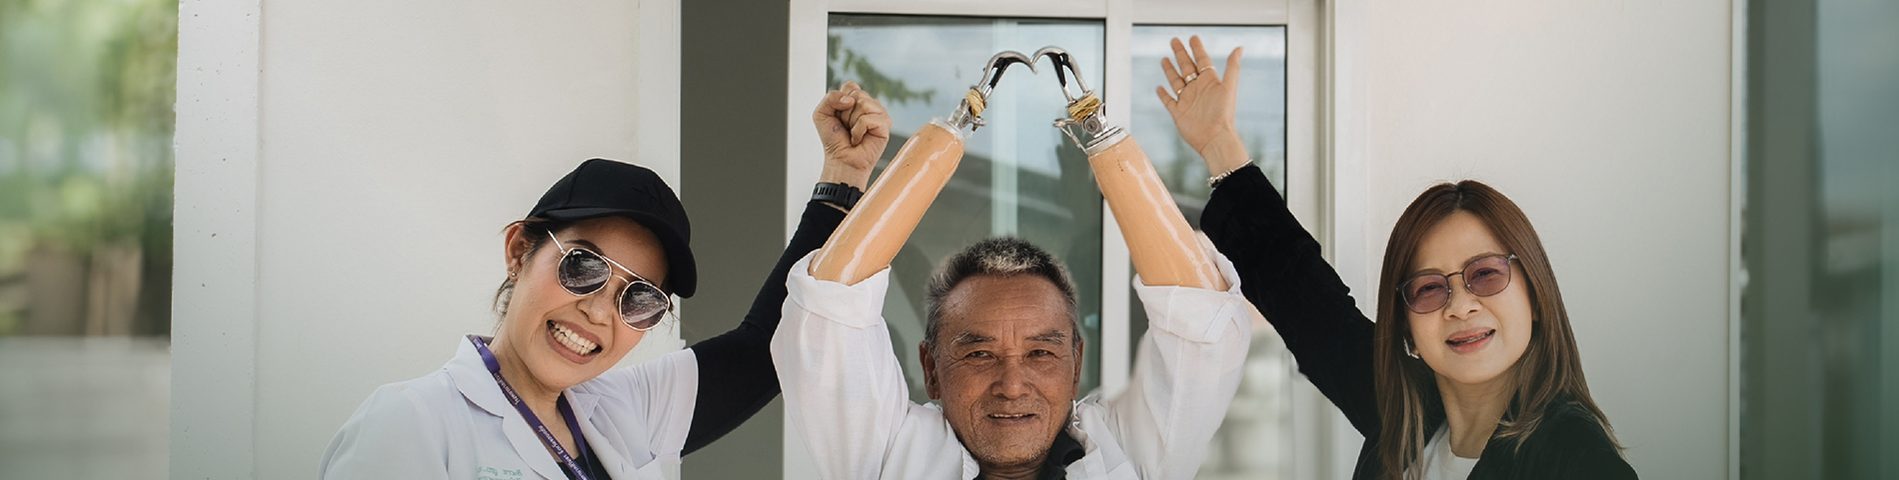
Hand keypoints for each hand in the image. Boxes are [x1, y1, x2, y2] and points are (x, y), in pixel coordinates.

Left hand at [813, 81, 890, 189]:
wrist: (841, 160)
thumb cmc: (834, 139)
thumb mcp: (821, 113)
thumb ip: (830, 97)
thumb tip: (850, 99)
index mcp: (858, 100)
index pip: (850, 85)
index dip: (840, 100)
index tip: (838, 116)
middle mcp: (870, 105)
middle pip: (856, 94)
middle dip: (845, 112)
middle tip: (846, 127)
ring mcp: (880, 114)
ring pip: (863, 104)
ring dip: (851, 121)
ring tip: (853, 133)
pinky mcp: (885, 125)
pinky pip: (868, 119)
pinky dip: (858, 130)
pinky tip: (859, 139)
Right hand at [1155, 36, 1249, 174]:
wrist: (1215, 139)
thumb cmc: (1224, 114)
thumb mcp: (1229, 87)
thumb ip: (1232, 67)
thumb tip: (1240, 48)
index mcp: (1209, 81)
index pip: (1202, 60)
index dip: (1197, 48)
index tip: (1193, 37)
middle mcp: (1197, 89)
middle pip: (1186, 67)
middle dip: (1180, 53)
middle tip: (1174, 40)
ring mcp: (1187, 100)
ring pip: (1176, 81)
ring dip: (1170, 70)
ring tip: (1164, 59)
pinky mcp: (1178, 113)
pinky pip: (1168, 101)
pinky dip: (1163, 94)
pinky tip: (1159, 87)